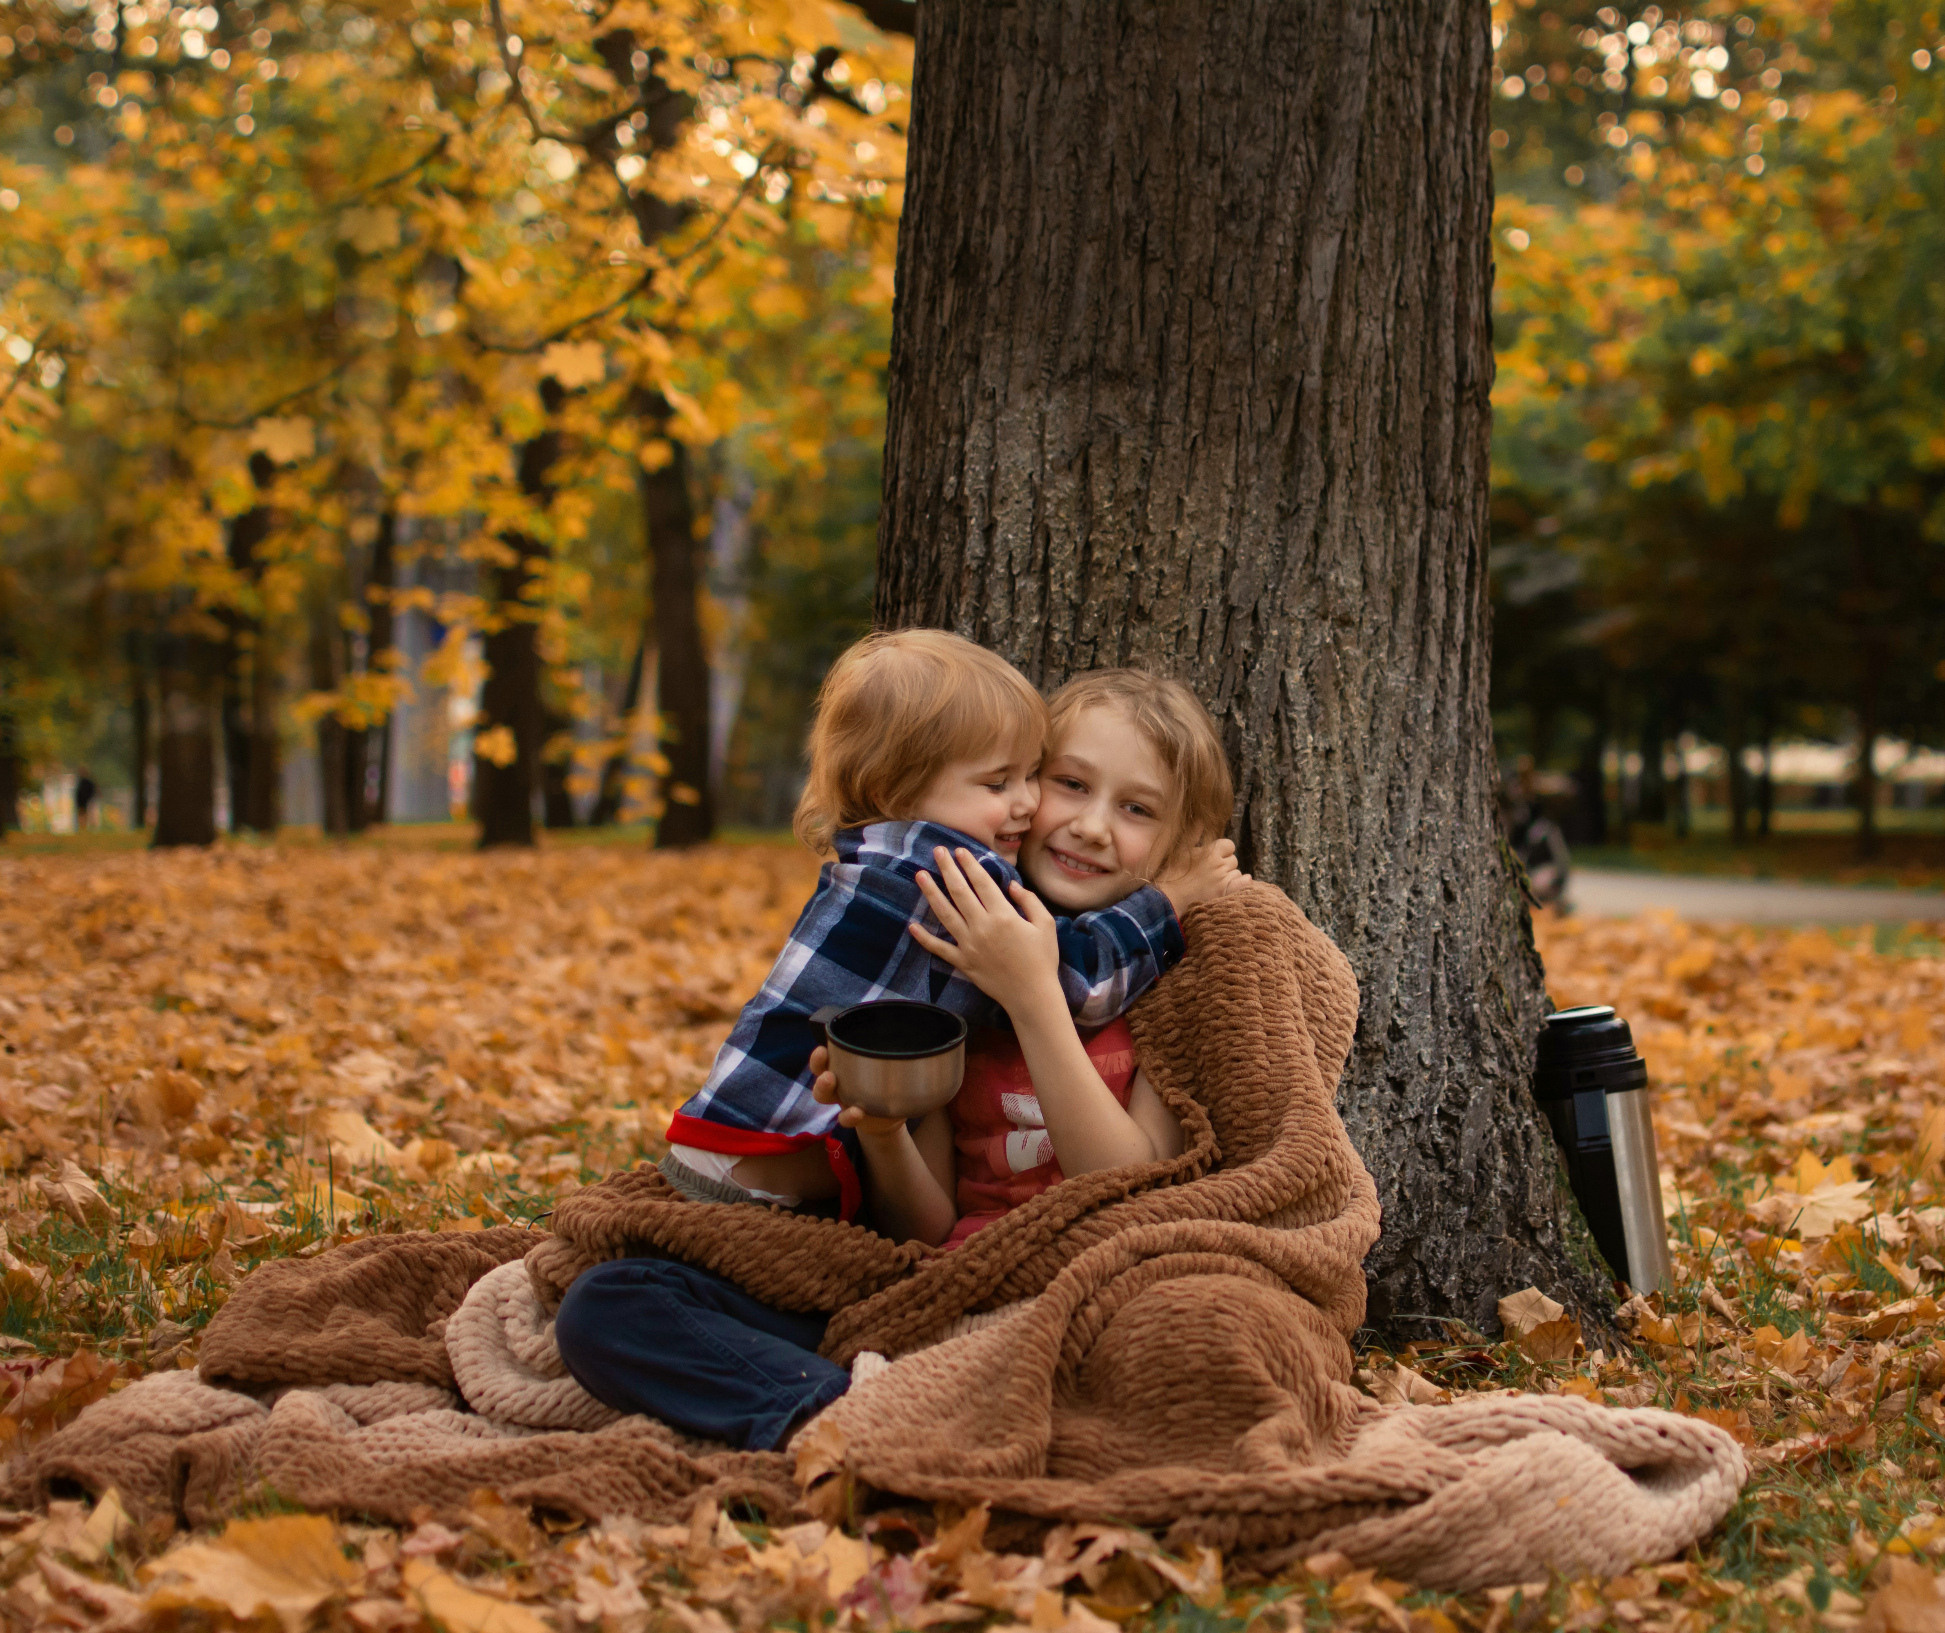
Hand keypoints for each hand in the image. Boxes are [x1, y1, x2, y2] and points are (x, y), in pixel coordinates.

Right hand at [808, 1044, 911, 1139]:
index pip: (829, 1052)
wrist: (890, 1118)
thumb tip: (926, 1038)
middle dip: (818, 1064)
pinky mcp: (851, 1117)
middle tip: (824, 1060)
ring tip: (830, 1082)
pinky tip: (857, 1113)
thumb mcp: (894, 1066)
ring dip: (823, 1088)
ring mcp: (842, 1099)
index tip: (823, 1046)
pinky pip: (843, 1118)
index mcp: (847, 1063)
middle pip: (820, 1070)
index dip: (821, 1051)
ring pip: (822, 1094)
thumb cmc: (889, 1084)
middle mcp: (840, 1079)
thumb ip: (902, 1052)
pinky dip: (848, 1116)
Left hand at [909, 846, 1062, 1018]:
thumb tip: (1011, 885)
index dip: (969, 865)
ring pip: (944, 914)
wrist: (1032, 995)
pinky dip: (924, 938)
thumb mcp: (1045, 925)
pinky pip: (939, 948)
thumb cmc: (1042, 959)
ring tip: (920, 875)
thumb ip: (1029, 901)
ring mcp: (969, 945)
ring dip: (931, 893)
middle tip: (938, 851)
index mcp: (1003, 916)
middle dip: (947, 869)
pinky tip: (912, 925)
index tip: (960, 851)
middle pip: (959, 892)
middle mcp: (982, 927)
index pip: (981, 883)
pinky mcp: (962, 962)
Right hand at [1156, 838, 1247, 915]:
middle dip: (1225, 864)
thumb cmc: (1172, 873)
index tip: (1215, 857)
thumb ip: (1193, 834)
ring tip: (1214, 882)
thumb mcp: (1181, 850)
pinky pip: (1242, 883)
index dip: (1223, 851)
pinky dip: (1242, 882)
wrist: (1168, 898)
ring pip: (1236, 873)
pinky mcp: (1224, 893)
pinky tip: (1240, 882)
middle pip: (1233, 860)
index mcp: (1210, 851)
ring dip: (1229, 876)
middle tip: (1211, 871)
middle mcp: (1219, 864)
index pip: (1229, 846)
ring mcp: (1223, 880)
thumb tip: (1200, 820)